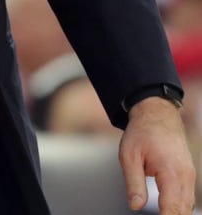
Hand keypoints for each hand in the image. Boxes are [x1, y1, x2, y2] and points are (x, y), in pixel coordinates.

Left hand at [120, 96, 195, 213]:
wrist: (157, 114)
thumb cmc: (141, 133)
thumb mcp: (129, 156)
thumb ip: (133, 183)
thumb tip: (135, 206)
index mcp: (171, 174)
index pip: (172, 209)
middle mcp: (185, 177)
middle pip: (183, 211)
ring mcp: (189, 176)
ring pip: (188, 206)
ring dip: (176, 213)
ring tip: (162, 212)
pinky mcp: (188, 174)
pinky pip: (187, 197)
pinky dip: (180, 207)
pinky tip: (168, 210)